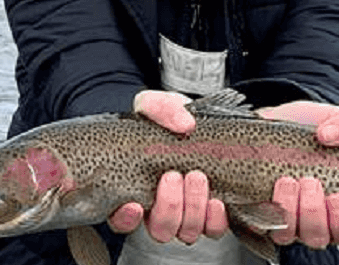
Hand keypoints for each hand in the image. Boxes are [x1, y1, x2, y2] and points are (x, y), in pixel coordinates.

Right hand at [108, 91, 226, 242]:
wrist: (203, 124)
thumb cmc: (169, 120)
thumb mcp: (157, 106)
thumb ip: (161, 108)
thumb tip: (185, 125)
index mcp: (134, 189)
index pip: (121, 219)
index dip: (126, 218)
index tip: (135, 203)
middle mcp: (159, 209)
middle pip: (159, 230)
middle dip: (168, 207)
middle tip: (174, 176)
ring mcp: (187, 215)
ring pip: (186, 233)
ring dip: (192, 210)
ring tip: (197, 178)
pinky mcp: (212, 215)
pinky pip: (213, 230)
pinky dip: (214, 219)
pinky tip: (216, 200)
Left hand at [257, 101, 338, 247]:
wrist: (273, 120)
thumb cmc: (309, 129)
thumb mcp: (333, 119)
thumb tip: (328, 136)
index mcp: (335, 207)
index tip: (337, 197)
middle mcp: (309, 219)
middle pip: (315, 237)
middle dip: (312, 213)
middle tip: (308, 182)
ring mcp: (280, 217)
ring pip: (285, 234)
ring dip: (287, 212)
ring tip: (286, 181)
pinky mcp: (252, 210)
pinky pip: (251, 224)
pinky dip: (254, 213)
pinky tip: (255, 193)